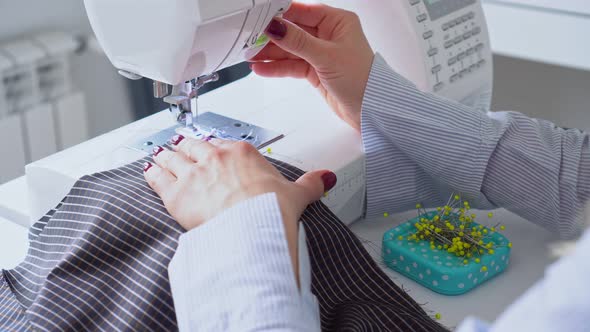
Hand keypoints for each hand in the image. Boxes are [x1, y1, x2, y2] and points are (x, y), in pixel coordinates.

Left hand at [144, 135, 335, 230]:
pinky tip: (149, 169)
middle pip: (194, 145)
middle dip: (187, 146)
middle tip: (182, 146)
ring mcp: (193, 174)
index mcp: (242, 154)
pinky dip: (152, 172)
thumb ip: (310, 183)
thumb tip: (325, 178)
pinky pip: (157, 176)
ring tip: (160, 153)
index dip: (217, 148)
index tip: (216, 151)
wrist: (251, 229)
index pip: (224, 144)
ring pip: (173, 156)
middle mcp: (214, 158)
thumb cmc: (270, 211)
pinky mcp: (175, 194)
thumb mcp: (296, 194)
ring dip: (166, 155)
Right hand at [250, 2, 374, 131]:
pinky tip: (261, 68)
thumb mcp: (327, 56)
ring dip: (271, 53)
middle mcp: (329, 35)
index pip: (303, 11)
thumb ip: (298, 41)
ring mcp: (321, 53)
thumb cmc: (363, 80)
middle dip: (272, 36)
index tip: (261, 17)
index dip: (281, 14)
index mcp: (338, 22)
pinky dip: (277, 67)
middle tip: (250, 39)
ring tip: (250, 55)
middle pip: (293, 31)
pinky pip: (292, 65)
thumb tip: (276, 27)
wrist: (371, 110)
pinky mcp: (315, 70)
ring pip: (290, 49)